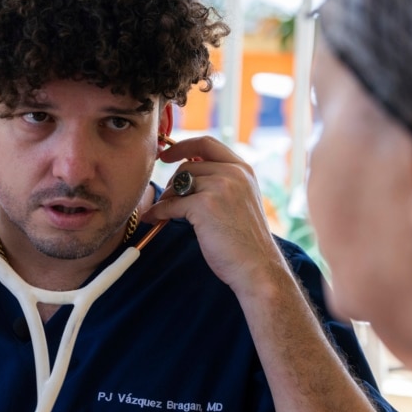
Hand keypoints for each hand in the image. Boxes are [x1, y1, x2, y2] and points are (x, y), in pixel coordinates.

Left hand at [143, 136, 291, 295]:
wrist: (257, 267)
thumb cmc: (247, 241)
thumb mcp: (242, 199)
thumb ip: (223, 182)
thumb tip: (188, 173)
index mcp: (243, 169)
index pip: (207, 143)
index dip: (182, 146)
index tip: (165, 154)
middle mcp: (233, 173)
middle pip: (188, 165)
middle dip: (172, 182)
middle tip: (167, 199)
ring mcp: (219, 187)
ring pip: (178, 183)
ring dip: (166, 198)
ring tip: (163, 211)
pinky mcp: (204, 206)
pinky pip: (171, 204)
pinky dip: (158, 212)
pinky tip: (154, 219)